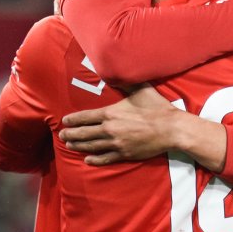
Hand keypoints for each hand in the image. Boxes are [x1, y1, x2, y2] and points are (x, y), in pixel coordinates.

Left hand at [59, 85, 179, 164]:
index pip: (86, 117)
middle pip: (84, 133)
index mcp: (111, 113)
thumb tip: (116, 72)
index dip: (73, 120)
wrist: (171, 129)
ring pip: (91, 146)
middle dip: (71, 134)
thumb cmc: (156, 108)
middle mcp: (110, 129)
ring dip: (78, 146)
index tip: (64, 121)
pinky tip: (87, 159)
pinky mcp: (124, 154)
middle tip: (62, 135)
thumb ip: (126, 82)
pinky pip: (105, 158)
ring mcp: (116, 143)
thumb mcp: (141, 89)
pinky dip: (94, 159)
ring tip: (69, 146)